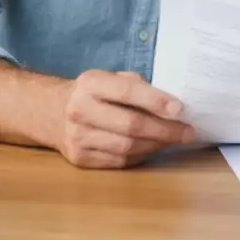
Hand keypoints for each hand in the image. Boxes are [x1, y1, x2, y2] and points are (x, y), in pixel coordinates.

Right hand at [54, 70, 194, 168]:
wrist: (51, 112)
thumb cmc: (93, 93)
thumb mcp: (110, 78)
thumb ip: (137, 86)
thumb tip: (173, 104)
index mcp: (91, 83)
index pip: (127, 92)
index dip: (156, 101)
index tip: (180, 109)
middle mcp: (80, 110)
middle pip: (130, 126)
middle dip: (165, 130)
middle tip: (188, 132)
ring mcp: (77, 137)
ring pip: (127, 147)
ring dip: (156, 145)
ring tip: (174, 140)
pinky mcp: (79, 158)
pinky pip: (118, 161)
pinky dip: (141, 156)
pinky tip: (153, 148)